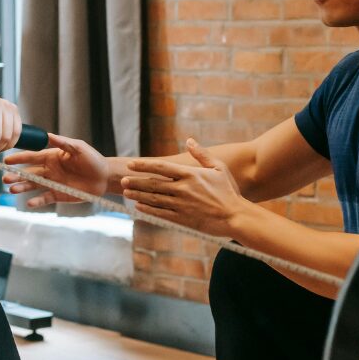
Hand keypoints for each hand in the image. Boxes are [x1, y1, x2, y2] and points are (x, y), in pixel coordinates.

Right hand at [3, 133, 108, 207]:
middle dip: (16, 175)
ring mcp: (52, 183)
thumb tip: (48, 135)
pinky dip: (36, 201)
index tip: (7, 160)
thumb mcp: (79, 148)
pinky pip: (44, 198)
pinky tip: (28, 203)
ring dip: (22, 188)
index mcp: (52, 157)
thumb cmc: (92, 159)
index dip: (19, 158)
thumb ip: (63, 143)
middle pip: (29, 173)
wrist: (104, 177)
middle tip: (6, 179)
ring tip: (12, 190)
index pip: (32, 157)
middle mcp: (49, 170)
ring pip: (33, 186)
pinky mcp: (58, 195)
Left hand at [121, 138, 244, 236]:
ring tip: (126, 193)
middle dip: (136, 182)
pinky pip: (161, 213)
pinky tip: (139, 207)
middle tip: (122, 180)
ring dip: (138, 195)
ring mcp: (181, 205)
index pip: (161, 167)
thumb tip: (189, 140)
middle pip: (153, 184)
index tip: (131, 164)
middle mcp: (183, 189)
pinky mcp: (183, 219)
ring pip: (154, 199)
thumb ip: (202, 154)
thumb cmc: (228, 191)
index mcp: (190, 175)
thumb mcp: (218, 168)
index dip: (144, 165)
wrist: (236, 216)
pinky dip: (148, 210)